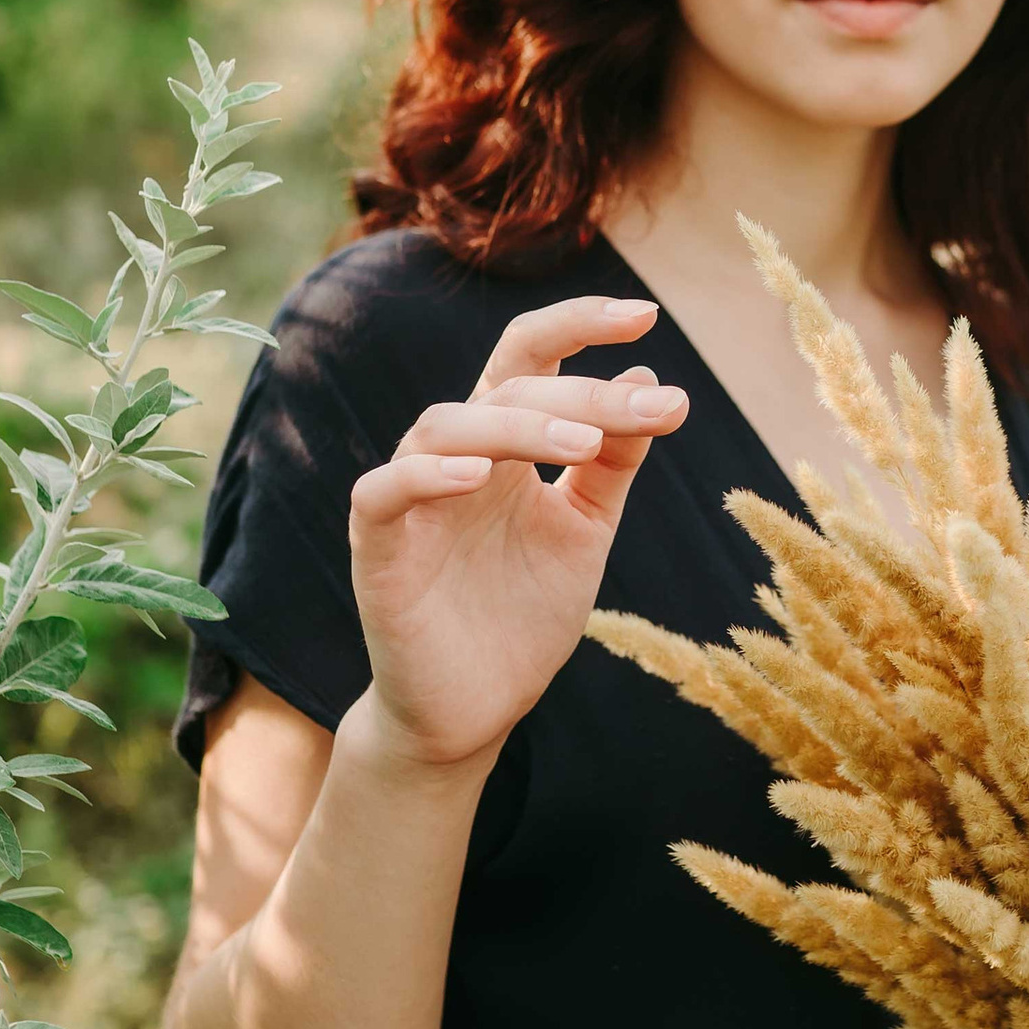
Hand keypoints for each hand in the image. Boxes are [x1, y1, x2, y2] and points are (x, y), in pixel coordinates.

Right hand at [349, 296, 689, 771]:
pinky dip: (427, 475)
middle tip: (649, 412)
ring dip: (518, 425)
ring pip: (445, 425)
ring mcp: (414, 499)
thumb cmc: (523, 614)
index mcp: (507, 443)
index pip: (533, 355)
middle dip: (583, 394)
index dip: (581, 325)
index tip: (647, 317)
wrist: (478, 711)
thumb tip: (649, 379)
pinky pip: (386, 493)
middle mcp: (457, 455)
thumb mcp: (586, 529)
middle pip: (507, 387)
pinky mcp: (379, 549)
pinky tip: (479, 475)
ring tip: (582, 445)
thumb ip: (613, 460)